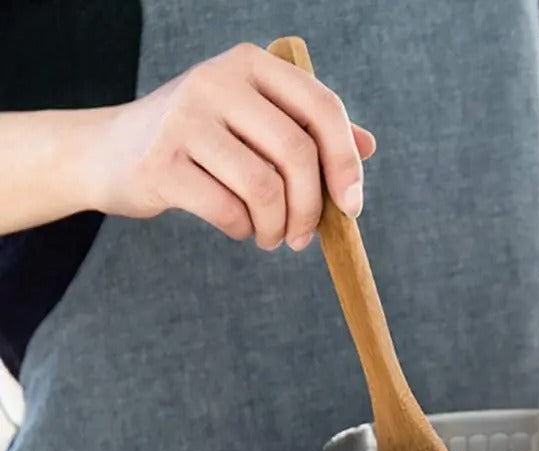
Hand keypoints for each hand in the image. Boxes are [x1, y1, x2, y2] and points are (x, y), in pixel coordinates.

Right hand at [80, 42, 375, 250]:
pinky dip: (242, 230)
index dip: (346, 162)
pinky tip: (237, 227)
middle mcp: (217, 80)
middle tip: (303, 237)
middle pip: (297, 153)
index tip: (352, 207)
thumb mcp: (254, 121)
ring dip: (277, 227)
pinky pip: (228, 210)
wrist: (110, 152)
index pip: (322, 108)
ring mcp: (185, 118)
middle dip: (311, 209)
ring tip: (270, 236)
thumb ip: (309, 129)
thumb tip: (368, 145)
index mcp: (250, 65)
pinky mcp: (161, 162)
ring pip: (264, 188)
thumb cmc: (200, 142)